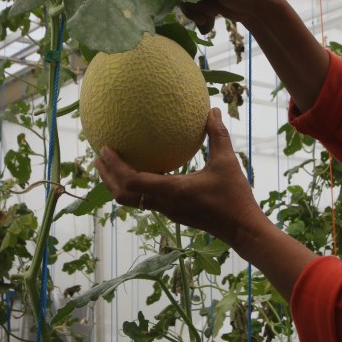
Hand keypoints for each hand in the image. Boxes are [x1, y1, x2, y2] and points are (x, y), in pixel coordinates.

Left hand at [94, 108, 266, 245]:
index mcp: (171, 190)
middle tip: (98, 157)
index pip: (132, 181)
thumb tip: (212, 110)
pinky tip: (144, 171)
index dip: (114, 166)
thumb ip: (217, 135)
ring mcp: (168, 211)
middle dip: (107, 177)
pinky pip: (146, 200)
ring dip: (118, 184)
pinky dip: (136, 187)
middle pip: (123, 194)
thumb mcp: (227, 162)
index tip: (104, 149)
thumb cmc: (234, 197)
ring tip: (112, 165)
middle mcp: (164, 203)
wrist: (242, 230)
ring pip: (132, 200)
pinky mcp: (174, 214)